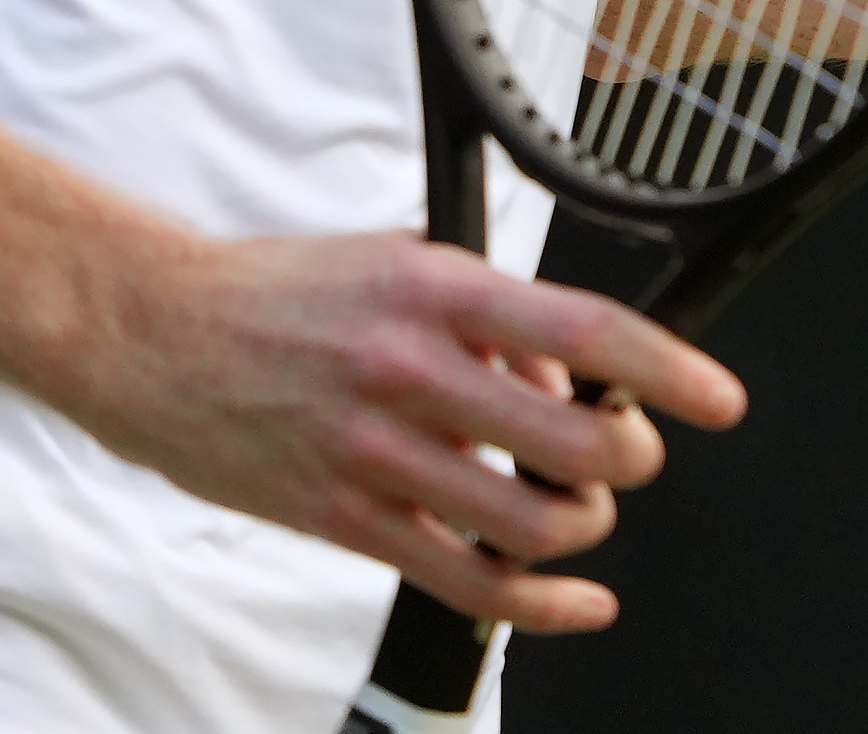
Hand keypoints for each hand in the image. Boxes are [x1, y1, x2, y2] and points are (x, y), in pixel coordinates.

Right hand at [41, 227, 747, 633]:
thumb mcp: (398, 262)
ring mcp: (375, 451)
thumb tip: (571, 374)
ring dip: (584, 529)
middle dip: (629, 461)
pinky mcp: (341, 518)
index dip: (669, 372)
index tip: (719, 400)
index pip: (586, 331)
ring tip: (582, 512)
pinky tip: (575, 601)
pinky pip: (465, 580)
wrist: (149, 332)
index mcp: (439, 289)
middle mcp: (413, 370)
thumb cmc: (279, 294)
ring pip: (530, 522)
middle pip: (574, 444)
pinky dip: (539, 604)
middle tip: (630, 456)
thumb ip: (489, 315)